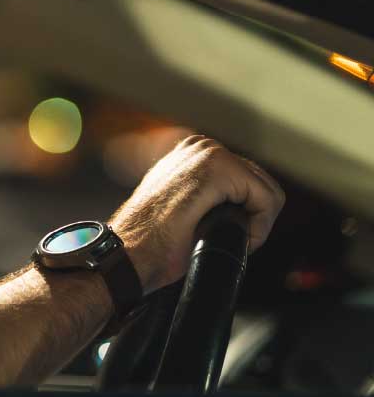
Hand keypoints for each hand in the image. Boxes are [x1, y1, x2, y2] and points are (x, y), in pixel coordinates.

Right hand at [109, 135, 285, 293]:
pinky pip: (267, 200)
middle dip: (253, 217)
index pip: (248, 180)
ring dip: (256, 222)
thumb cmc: (148, 240)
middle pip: (262, 184)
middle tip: (227, 240)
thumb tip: (229, 203)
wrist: (129, 252)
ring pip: (268, 192)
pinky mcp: (219, 168)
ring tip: (226, 239)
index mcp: (192, 152)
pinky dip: (259, 227)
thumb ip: (203, 194)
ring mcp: (209, 152)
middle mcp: (201, 145)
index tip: (222, 232)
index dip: (245, 214)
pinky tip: (235, 238)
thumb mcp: (178, 206)